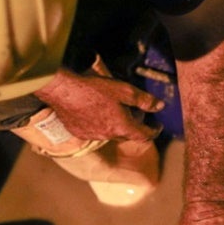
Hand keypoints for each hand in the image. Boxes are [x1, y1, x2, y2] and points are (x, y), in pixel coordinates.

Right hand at [33, 66, 162, 141]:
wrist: (63, 91)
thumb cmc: (94, 88)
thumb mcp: (124, 90)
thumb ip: (144, 100)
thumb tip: (160, 106)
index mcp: (122, 127)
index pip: (144, 135)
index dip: (154, 131)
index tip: (157, 127)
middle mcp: (108, 135)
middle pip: (127, 134)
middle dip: (134, 126)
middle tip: (136, 113)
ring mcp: (92, 135)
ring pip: (111, 133)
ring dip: (116, 125)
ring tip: (115, 110)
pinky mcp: (79, 132)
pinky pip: (95, 131)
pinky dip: (100, 124)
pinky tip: (96, 112)